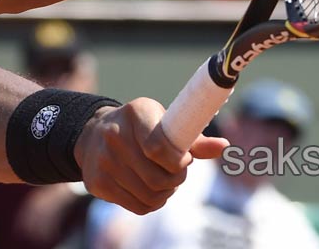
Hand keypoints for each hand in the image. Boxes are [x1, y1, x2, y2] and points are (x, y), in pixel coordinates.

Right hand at [73, 98, 227, 214]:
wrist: (94, 134)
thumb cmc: (139, 127)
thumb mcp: (162, 122)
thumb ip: (192, 137)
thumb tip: (224, 146)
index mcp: (135, 113)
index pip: (158, 147)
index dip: (179, 161)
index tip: (185, 159)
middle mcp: (114, 135)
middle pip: (157, 177)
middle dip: (177, 179)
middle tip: (178, 173)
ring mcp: (103, 161)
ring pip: (150, 195)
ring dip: (167, 192)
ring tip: (166, 180)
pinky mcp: (98, 183)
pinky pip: (138, 206)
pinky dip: (152, 203)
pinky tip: (151, 189)